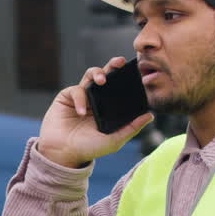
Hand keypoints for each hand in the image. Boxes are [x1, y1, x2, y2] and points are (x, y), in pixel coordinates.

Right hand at [36, 56, 153, 168]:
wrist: (63, 153)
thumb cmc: (88, 149)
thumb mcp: (114, 140)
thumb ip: (132, 128)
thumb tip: (151, 116)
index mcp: (108, 107)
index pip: (119, 87)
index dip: (126, 77)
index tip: (135, 71)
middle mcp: (96, 99)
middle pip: (106, 75)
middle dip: (113, 65)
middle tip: (120, 62)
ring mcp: (82, 96)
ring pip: (91, 75)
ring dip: (97, 73)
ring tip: (101, 81)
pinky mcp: (67, 96)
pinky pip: (76, 90)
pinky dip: (80, 98)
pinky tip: (81, 112)